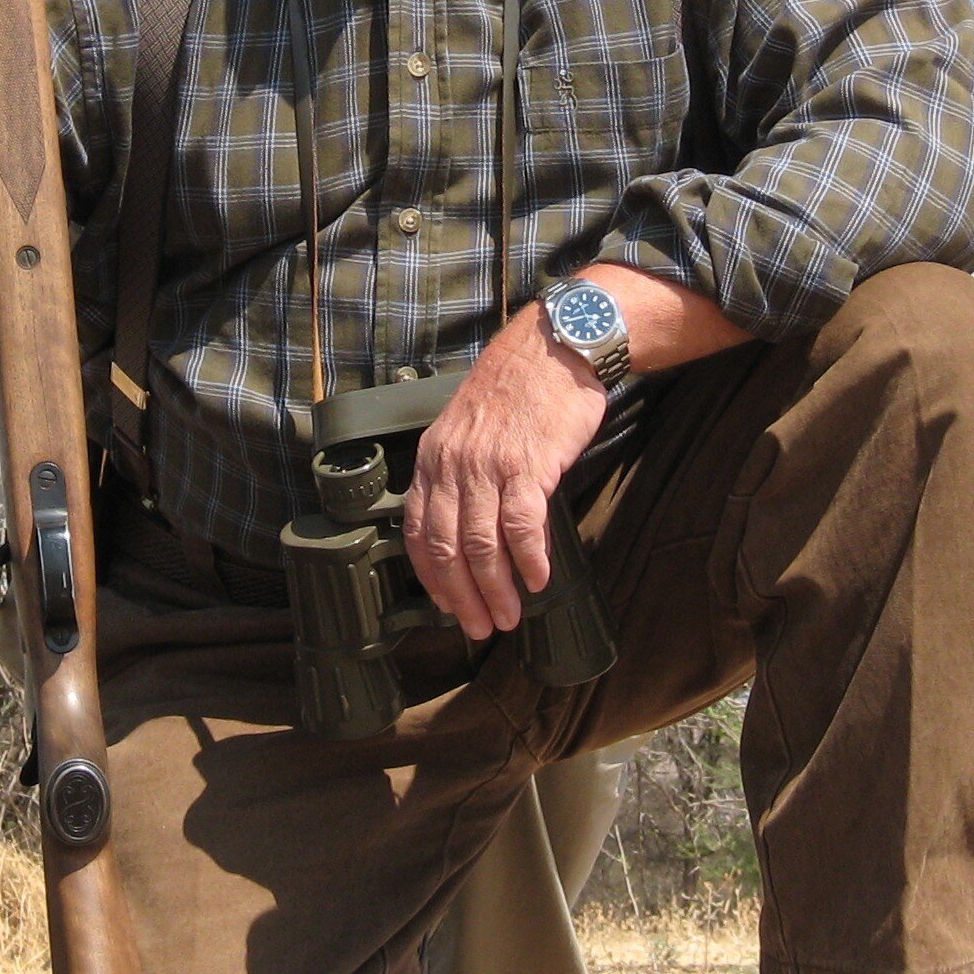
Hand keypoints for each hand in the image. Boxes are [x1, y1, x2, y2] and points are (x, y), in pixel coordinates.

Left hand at [404, 309, 608, 641]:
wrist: (554, 346)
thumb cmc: (518, 389)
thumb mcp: (470, 428)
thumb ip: (465, 475)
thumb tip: (477, 532)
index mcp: (434, 457)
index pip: (419, 530)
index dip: (431, 576)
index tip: (446, 605)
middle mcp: (453, 464)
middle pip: (446, 547)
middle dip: (462, 596)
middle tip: (479, 627)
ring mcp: (488, 464)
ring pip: (480, 544)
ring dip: (495, 589)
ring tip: (508, 616)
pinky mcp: (527, 464)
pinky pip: (521, 525)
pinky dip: (527, 560)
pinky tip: (537, 581)